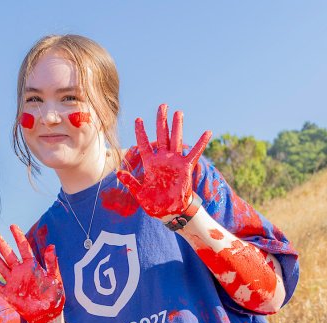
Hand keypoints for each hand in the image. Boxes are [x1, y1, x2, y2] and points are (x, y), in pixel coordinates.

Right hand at [0, 225, 64, 322]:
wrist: (47, 314)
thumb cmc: (53, 296)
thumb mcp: (54, 278)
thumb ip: (51, 263)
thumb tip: (51, 245)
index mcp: (32, 266)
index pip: (23, 247)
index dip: (18, 236)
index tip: (12, 226)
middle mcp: (20, 271)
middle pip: (8, 253)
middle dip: (0, 242)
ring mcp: (13, 282)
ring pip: (0, 266)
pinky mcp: (8, 294)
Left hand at [116, 104, 211, 218]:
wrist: (169, 212)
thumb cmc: (154, 203)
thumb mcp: (139, 193)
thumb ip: (130, 182)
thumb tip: (118, 172)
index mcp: (150, 164)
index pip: (144, 144)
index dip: (141, 132)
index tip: (138, 119)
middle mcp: (162, 159)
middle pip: (161, 136)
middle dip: (161, 121)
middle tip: (162, 105)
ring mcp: (174, 162)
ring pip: (176, 140)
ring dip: (177, 126)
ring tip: (178, 112)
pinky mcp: (186, 167)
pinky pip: (194, 153)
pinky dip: (200, 143)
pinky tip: (207, 132)